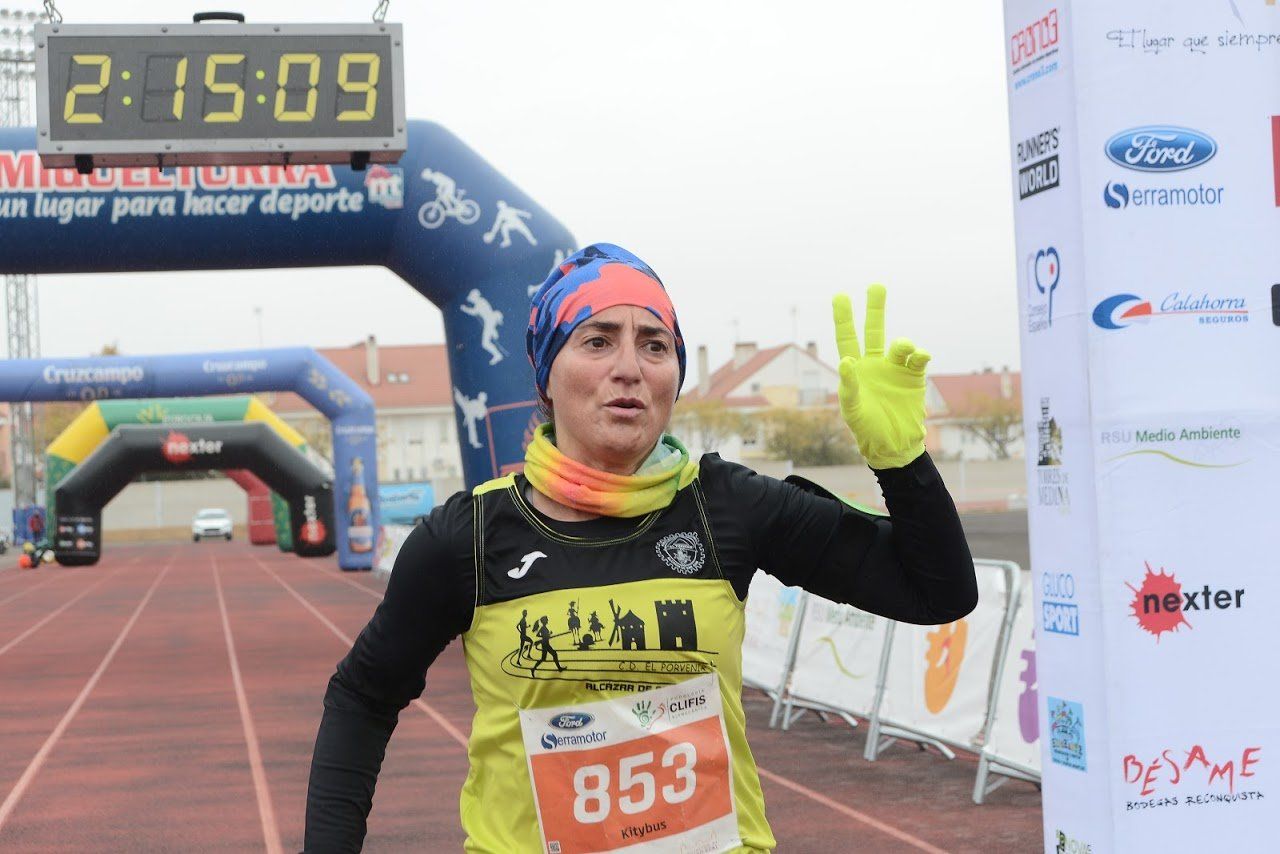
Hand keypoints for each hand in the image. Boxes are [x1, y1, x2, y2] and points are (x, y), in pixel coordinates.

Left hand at [832, 285, 930, 468]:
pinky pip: (918, 360)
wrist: (893, 445)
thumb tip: (846, 361)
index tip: (841, 295)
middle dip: (875, 309)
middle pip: (874, 330)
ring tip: (904, 347)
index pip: (847, 339)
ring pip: (899, 346)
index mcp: (855, 369)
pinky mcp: (914, 378)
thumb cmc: (866, 428)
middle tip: (876, 286)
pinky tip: (920, 355)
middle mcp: (875, 364)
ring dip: (903, 343)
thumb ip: (849, 385)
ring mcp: (895, 369)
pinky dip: (919, 354)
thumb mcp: (852, 409)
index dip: (844, 318)